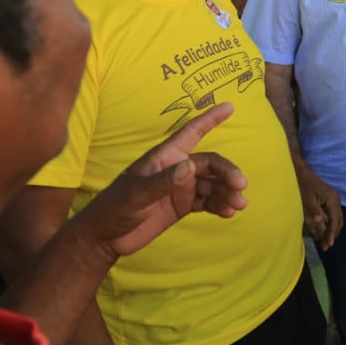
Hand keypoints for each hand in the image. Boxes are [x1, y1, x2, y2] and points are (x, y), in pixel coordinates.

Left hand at [77, 103, 246, 258]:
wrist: (105, 237)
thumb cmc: (114, 207)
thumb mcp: (136, 194)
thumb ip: (164, 181)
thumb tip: (191, 166)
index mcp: (164, 157)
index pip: (191, 132)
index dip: (210, 119)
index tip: (229, 107)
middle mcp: (176, 169)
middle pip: (210, 164)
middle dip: (227, 173)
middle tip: (240, 186)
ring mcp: (180, 188)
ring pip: (212, 184)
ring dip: (227, 192)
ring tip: (238, 205)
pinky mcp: (182, 206)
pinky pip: (207, 201)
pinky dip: (220, 205)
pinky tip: (228, 213)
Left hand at [297, 167, 342, 250]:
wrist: (300, 172)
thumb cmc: (303, 184)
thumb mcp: (307, 198)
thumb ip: (314, 211)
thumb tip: (320, 223)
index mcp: (332, 199)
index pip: (335, 220)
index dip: (331, 233)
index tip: (328, 244)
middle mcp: (335, 201)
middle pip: (338, 221)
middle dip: (332, 234)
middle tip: (325, 246)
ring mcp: (332, 201)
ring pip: (335, 220)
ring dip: (329, 231)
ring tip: (323, 242)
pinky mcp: (327, 202)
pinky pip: (330, 216)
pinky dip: (326, 225)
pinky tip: (320, 232)